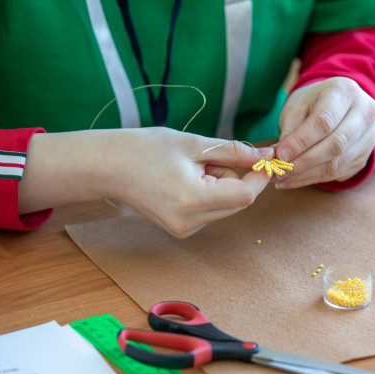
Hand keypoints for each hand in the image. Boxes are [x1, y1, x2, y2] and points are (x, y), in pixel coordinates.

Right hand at [19, 128, 272, 237]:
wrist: (108, 166)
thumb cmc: (146, 149)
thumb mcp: (195, 144)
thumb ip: (234, 152)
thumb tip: (266, 156)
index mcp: (193, 200)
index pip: (245, 195)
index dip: (259, 176)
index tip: (262, 158)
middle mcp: (190, 222)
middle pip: (237, 202)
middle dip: (235, 177)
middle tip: (212, 157)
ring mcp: (185, 229)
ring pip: (225, 206)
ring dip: (221, 184)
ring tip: (192, 167)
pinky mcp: (180, 229)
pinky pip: (210, 210)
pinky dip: (209, 192)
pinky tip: (186, 179)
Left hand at [274, 77, 374, 187]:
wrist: (337, 107)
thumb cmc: (313, 103)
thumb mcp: (297, 107)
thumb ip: (289, 130)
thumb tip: (278, 157)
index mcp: (345, 91)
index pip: (324, 121)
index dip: (301, 141)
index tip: (280, 154)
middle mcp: (364, 113)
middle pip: (336, 144)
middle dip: (304, 161)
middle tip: (279, 171)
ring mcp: (368, 137)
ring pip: (337, 163)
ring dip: (306, 174)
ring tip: (281, 178)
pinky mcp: (364, 157)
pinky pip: (337, 173)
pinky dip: (312, 179)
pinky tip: (293, 180)